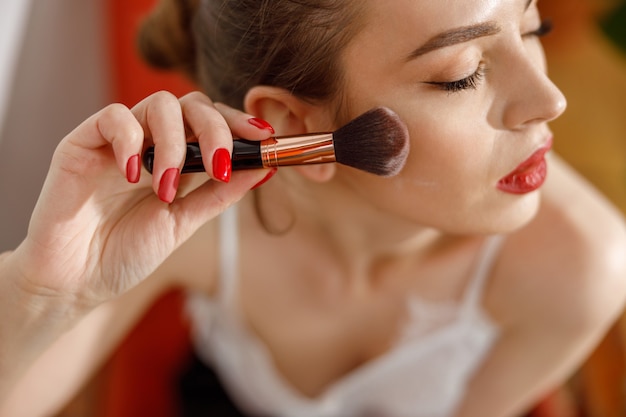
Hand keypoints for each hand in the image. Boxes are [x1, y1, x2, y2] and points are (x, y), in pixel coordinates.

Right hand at [11, 91, 272, 307]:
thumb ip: (220, 194)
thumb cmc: (126, 253)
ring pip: (158, 105)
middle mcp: (150, 144)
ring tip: (168, 188)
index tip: (264, 137)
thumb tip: (264, 168)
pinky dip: (132, 140)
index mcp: (177, 160)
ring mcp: (118, 141)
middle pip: (192, 105)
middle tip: (220, 165)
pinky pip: (113, 117)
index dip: (239, 123)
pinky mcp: (82, 143)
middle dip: (216, 129)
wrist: (75, 282)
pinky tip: (135, 175)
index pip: (212, 122)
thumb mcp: (184, 222)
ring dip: (176, 144)